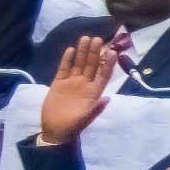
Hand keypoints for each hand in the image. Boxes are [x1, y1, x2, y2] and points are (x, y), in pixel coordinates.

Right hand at [36, 30, 116, 145]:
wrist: (55, 130)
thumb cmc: (74, 125)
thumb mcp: (86, 118)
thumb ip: (96, 108)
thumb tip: (108, 98)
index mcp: (94, 92)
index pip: (103, 75)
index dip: (108, 64)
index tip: (113, 52)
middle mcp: (84, 85)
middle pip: (91, 66)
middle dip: (95, 53)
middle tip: (98, 39)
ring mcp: (72, 83)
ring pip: (79, 64)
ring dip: (83, 52)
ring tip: (86, 38)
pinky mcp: (58, 83)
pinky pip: (64, 69)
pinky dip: (67, 60)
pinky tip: (71, 50)